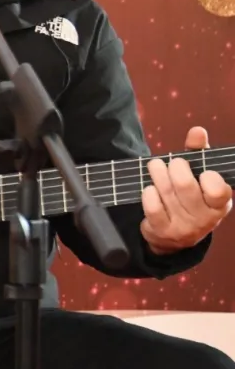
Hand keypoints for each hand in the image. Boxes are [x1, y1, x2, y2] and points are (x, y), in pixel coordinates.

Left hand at [140, 126, 231, 255]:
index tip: (204, 171)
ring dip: (158, 174)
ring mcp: (183, 227)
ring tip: (155, 166)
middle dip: (176, 168)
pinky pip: (153, 207)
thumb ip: (199, 153)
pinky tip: (149, 188)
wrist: (176, 237)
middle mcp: (204, 219)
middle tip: (172, 161)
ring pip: (167, 193)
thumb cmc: (191, 198)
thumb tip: (197, 131)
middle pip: (186, 186)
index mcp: (219, 204)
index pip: (219, 191)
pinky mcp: (162, 231)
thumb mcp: (201, 177)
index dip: (210, 179)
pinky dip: (148, 193)